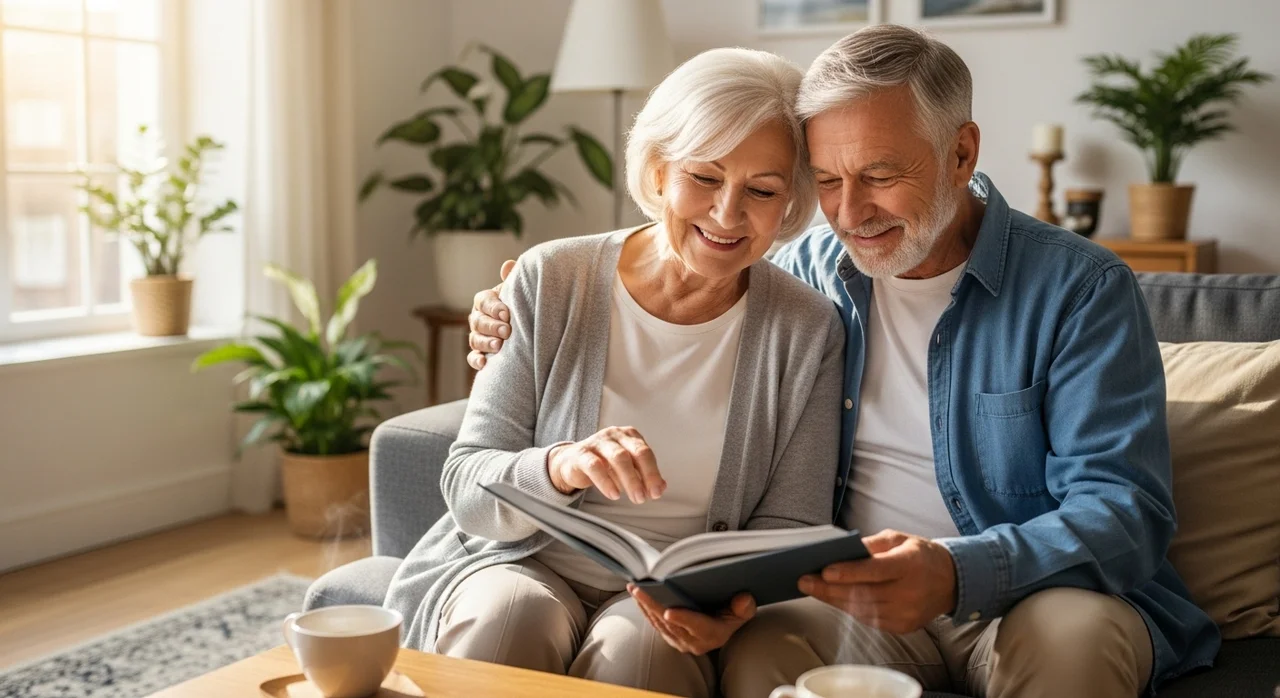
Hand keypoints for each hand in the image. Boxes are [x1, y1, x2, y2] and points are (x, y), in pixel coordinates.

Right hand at [467, 259, 515, 370]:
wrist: (529, 326)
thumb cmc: (522, 304)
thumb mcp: (519, 291)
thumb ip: (513, 279)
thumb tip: (509, 265)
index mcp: (486, 300)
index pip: (484, 301)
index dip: (493, 307)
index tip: (507, 313)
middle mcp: (479, 318)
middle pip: (478, 321)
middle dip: (492, 326)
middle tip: (506, 331)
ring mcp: (478, 336)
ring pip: (474, 339)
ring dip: (485, 343)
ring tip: (499, 346)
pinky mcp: (480, 354)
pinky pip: (473, 358)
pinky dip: (476, 361)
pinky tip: (484, 363)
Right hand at [547, 426, 666, 502]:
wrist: (571, 463)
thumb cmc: (604, 465)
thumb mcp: (627, 470)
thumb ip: (644, 477)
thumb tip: (661, 487)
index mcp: (629, 436)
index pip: (646, 453)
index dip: (653, 473)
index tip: (656, 492)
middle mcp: (615, 435)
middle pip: (636, 452)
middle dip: (645, 476)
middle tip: (646, 497)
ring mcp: (598, 442)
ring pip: (618, 457)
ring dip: (629, 480)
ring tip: (635, 498)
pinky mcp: (581, 453)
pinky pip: (595, 466)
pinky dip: (606, 482)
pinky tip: (614, 494)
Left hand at [628, 585, 755, 654]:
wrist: (723, 627)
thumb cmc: (733, 614)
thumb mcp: (744, 611)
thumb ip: (744, 607)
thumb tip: (743, 598)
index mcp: (713, 634)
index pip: (697, 626)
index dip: (683, 619)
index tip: (668, 612)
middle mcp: (695, 642)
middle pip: (671, 624)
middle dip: (654, 605)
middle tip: (640, 589)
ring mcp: (681, 641)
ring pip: (659, 624)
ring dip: (645, 606)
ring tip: (635, 588)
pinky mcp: (670, 638)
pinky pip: (655, 624)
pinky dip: (645, 609)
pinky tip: (637, 596)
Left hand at [798, 529, 957, 634]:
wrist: (951, 582)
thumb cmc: (919, 555)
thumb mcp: (899, 539)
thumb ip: (871, 544)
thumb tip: (841, 551)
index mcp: (910, 565)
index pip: (876, 570)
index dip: (849, 572)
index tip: (824, 570)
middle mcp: (910, 592)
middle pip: (863, 593)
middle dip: (829, 588)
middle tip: (803, 581)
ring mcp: (907, 614)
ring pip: (862, 609)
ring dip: (834, 599)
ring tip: (812, 588)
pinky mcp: (903, 627)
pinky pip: (869, 619)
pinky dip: (849, 608)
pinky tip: (833, 598)